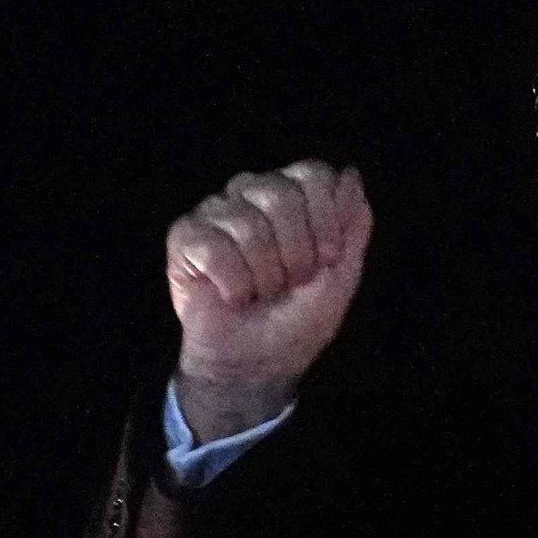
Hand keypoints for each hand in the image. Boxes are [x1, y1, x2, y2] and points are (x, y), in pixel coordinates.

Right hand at [166, 161, 370, 439]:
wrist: (260, 363)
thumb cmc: (298, 320)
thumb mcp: (342, 275)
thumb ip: (352, 224)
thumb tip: (350, 174)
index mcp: (293, 198)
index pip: (312, 174)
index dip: (326, 218)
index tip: (329, 259)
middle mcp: (252, 195)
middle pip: (280, 193)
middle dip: (297, 251)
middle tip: (291, 283)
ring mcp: (216, 212)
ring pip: (247, 222)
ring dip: (265, 274)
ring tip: (260, 292)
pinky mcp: (185, 236)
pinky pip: (214, 246)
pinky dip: (233, 283)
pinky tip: (232, 296)